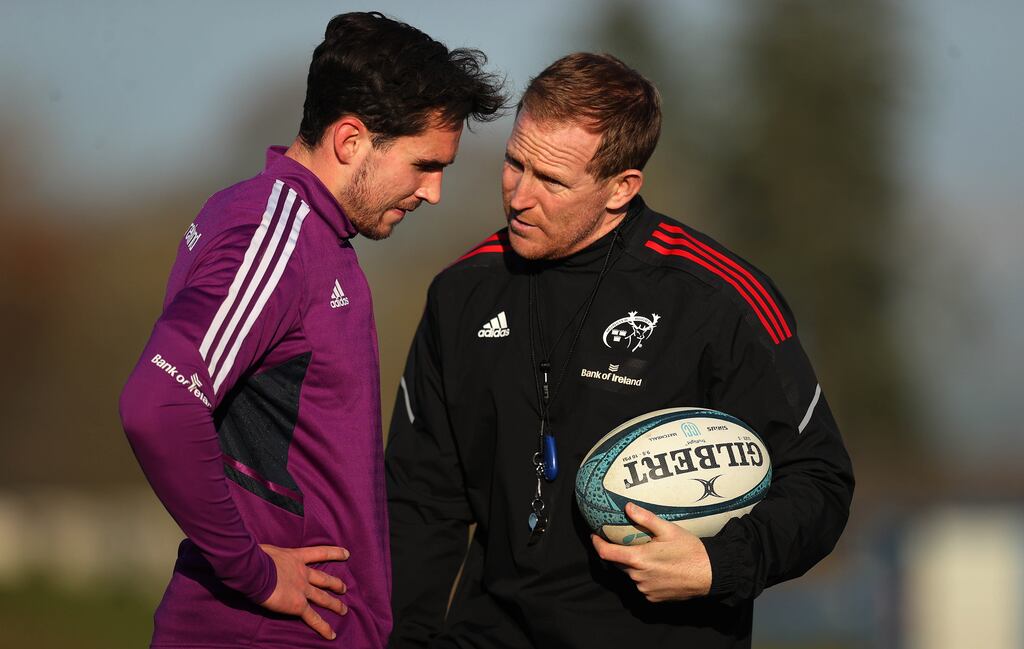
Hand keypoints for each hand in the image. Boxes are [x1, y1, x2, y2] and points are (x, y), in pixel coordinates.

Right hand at [259, 544, 349, 639]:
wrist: (256, 570)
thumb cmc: (255, 557)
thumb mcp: (266, 550)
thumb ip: (270, 555)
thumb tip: (260, 556)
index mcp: (295, 557)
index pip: (319, 553)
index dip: (334, 553)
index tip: (346, 553)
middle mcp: (302, 574)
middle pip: (323, 579)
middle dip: (335, 584)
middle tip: (344, 589)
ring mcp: (302, 590)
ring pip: (322, 598)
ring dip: (334, 605)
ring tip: (344, 610)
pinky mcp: (298, 605)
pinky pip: (313, 618)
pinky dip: (323, 627)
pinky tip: (331, 635)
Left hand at [591, 502, 711, 601]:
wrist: (709, 574)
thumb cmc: (689, 549)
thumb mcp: (668, 529)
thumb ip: (645, 518)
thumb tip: (627, 506)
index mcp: (638, 559)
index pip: (607, 553)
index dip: (597, 544)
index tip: (594, 535)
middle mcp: (638, 577)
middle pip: (619, 564)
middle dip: (618, 553)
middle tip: (626, 541)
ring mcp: (645, 589)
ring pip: (631, 575)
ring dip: (634, 566)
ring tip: (647, 554)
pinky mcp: (653, 598)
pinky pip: (642, 585)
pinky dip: (645, 577)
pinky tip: (657, 568)